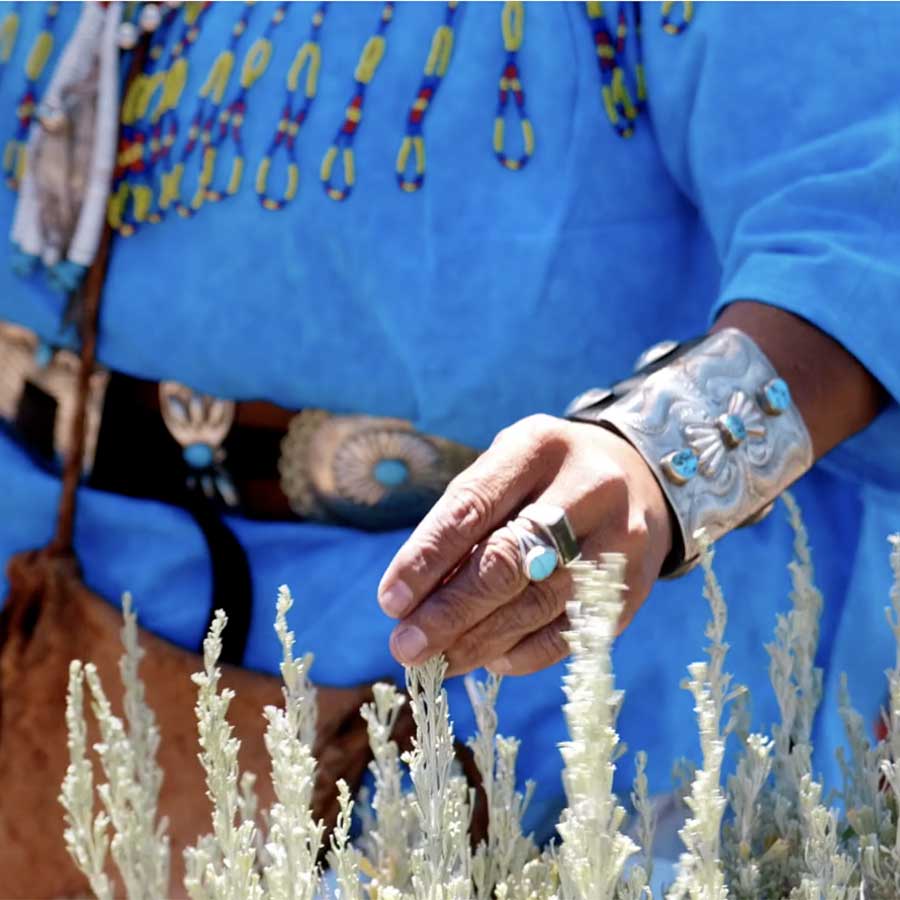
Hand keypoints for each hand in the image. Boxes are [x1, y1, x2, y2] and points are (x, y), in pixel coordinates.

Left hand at [377, 414, 673, 676]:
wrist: (640, 477)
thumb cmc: (545, 477)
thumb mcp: (505, 470)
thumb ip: (465, 522)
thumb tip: (416, 600)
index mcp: (538, 447)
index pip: (472, 508)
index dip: (427, 559)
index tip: (390, 602)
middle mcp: (587, 488)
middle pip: (508, 562)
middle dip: (449, 612)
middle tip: (405, 646)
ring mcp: (619, 539)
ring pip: (539, 604)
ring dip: (479, 642)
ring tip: (437, 662)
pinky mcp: (634, 585)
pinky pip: (573, 632)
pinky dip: (524, 653)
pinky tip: (490, 660)